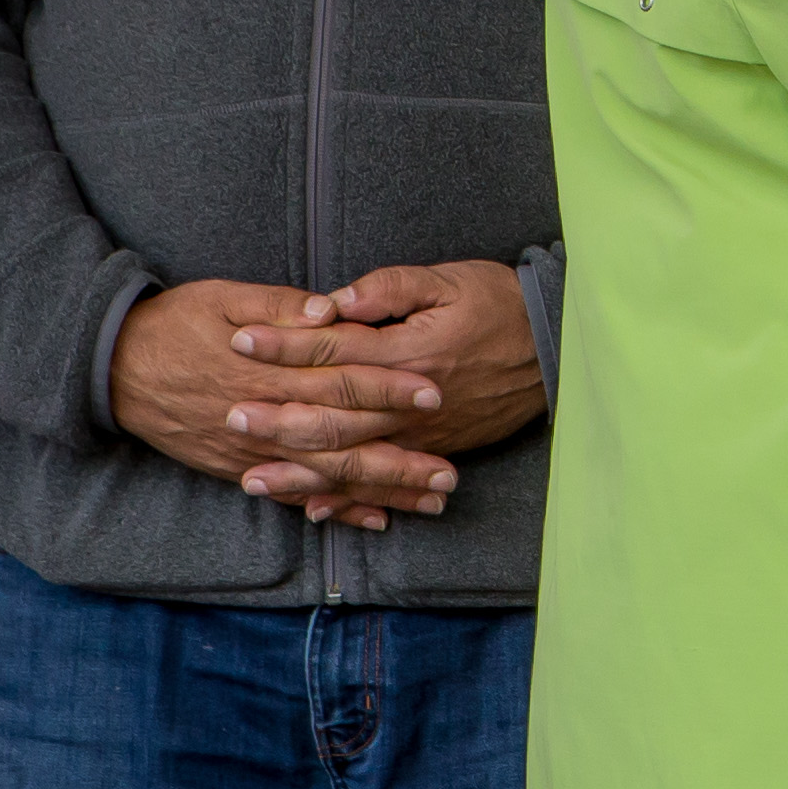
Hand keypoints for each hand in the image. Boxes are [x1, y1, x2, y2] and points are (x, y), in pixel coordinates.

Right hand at [116, 276, 452, 526]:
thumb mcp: (224, 298)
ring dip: (380, 490)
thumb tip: (329, 309)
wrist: (113, 370)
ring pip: (326, 477)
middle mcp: (262, 419)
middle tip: (451, 470)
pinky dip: (336, 508)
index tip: (431, 393)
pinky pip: (295, 496)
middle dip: (399, 457)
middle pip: (341, 441)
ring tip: (431, 501)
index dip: (386, 389)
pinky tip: (375, 519)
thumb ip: (279, 306)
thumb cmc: (174, 323)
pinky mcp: (238, 470)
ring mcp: (250, 453)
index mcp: (265, 370)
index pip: (338, 381)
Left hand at [225, 260, 546, 525]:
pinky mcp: (436, 450)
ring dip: (302, 471)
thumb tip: (334, 302)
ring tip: (253, 479)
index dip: (284, 344)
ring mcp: (424, 434)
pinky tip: (313, 509)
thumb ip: (389, 289)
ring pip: (354, 460)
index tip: (240, 339)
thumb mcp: (447, 279)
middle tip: (230, 415)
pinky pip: (385, 482)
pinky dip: (350, 499)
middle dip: (278, 417)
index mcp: (409, 352)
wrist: (557, 346)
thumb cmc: (499, 302)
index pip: (333, 350)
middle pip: (334, 415)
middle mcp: (411, 403)